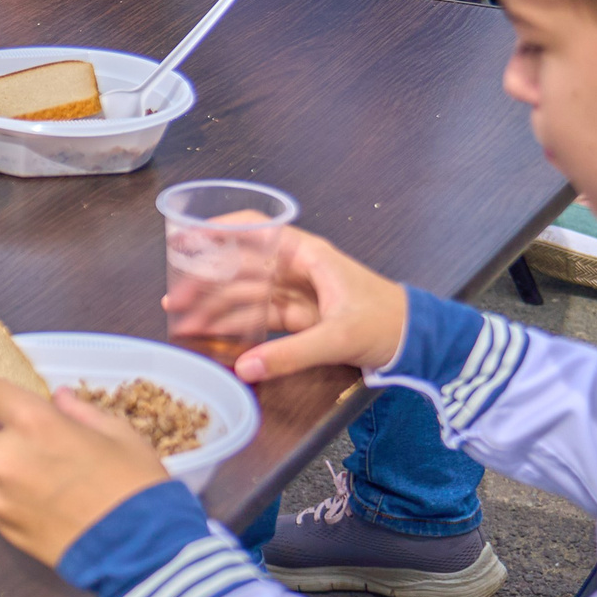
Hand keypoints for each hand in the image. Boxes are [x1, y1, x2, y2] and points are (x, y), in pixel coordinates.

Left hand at [0, 374, 169, 566]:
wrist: (140, 551)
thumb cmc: (135, 485)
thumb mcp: (119, 434)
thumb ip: (80, 411)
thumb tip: (59, 398)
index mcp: (33, 421)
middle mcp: (5, 455)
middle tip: (0, 429)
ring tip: (17, 464)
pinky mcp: (2, 526)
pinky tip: (28, 495)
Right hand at [178, 227, 411, 385]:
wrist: (421, 343)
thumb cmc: (389, 323)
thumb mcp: (338, 337)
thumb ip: (290, 354)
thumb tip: (244, 368)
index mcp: (308, 255)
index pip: (256, 229)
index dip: (218, 231)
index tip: (186, 239)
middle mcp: (297, 268)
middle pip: (242, 266)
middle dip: (206, 280)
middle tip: (176, 296)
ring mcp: (297, 293)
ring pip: (245, 294)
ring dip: (215, 306)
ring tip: (185, 320)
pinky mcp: (299, 318)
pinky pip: (259, 316)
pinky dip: (235, 324)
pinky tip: (212, 333)